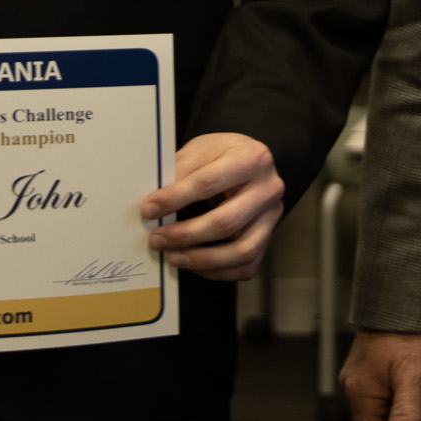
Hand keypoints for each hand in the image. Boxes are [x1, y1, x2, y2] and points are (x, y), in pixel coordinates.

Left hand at [137, 133, 285, 280]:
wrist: (247, 162)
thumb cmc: (222, 156)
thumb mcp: (201, 149)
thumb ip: (180, 172)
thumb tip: (154, 205)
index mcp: (252, 158)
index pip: (209, 183)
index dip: (176, 199)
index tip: (149, 209)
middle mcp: (269, 189)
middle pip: (226, 222)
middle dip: (185, 235)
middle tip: (157, 239)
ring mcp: (272, 217)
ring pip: (241, 251)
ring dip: (201, 259)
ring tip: (173, 256)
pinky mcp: (269, 238)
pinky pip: (245, 266)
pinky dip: (217, 271)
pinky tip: (194, 264)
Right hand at [341, 329, 420, 420]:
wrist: (401, 299)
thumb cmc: (407, 333)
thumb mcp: (414, 374)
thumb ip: (408, 412)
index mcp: (360, 394)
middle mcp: (355, 390)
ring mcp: (361, 381)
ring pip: (391, 412)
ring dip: (415, 405)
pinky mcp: (371, 374)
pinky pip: (392, 397)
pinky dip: (411, 394)